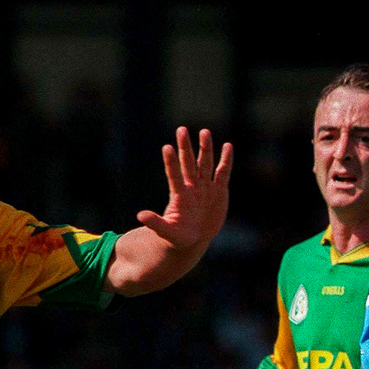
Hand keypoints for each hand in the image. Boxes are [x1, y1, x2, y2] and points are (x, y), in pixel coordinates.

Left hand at [135, 127, 232, 248]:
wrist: (195, 238)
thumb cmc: (178, 236)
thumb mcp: (167, 232)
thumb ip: (156, 224)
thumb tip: (140, 216)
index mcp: (179, 195)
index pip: (174, 175)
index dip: (171, 162)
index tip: (167, 147)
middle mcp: (191, 186)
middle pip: (188, 163)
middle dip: (185, 147)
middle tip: (181, 130)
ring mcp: (205, 187)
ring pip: (205, 164)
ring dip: (205, 148)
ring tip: (204, 132)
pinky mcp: (219, 190)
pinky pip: (223, 173)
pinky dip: (226, 160)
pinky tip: (228, 146)